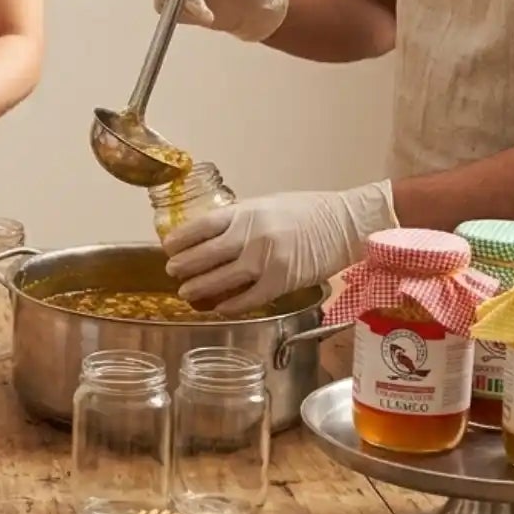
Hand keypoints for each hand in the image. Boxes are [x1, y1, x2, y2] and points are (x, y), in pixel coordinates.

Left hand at [162, 180, 397, 313]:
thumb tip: (211, 235)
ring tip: (186, 292)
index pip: (202, 226)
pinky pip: (249, 298)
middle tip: (172, 272)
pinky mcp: (283, 281)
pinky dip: (232, 305)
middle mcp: (252, 234)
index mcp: (246, 212)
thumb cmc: (307, 211)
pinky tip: (220, 308)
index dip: (181, 239)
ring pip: (223, 278)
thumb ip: (240, 220)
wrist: (346, 223)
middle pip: (206, 254)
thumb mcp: (266, 205)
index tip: (168, 247)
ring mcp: (266, 259)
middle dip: (184, 265)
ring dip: (201, 287)